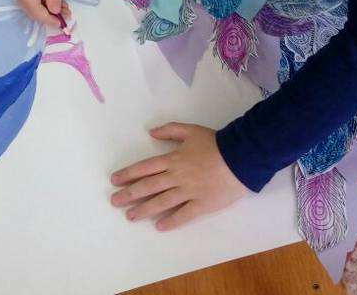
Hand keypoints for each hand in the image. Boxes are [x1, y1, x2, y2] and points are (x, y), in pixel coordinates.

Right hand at [10, 0, 70, 28]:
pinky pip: (35, 5)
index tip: (61, 23)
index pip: (34, 9)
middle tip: (66, 15)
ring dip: (49, 13)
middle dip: (50, 16)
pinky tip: (58, 5)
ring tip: (65, 9)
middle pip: (33, 12)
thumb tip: (55, 11)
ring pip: (34, 10)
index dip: (47, 18)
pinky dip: (46, 7)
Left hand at [110, 123, 249, 230]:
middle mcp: (177, 177)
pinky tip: (159, 226)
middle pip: (148, 187)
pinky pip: (184, 214)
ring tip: (130, 216)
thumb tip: (151, 132)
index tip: (115, 180)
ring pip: (161, 202)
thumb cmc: (216, 144)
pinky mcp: (202, 204)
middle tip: (115, 201)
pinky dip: (171, 221)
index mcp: (173, 159)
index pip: (145, 168)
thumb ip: (170, 131)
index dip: (128, 174)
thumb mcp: (191, 130)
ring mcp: (189, 192)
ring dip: (144, 209)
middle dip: (129, 194)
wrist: (241, 157)